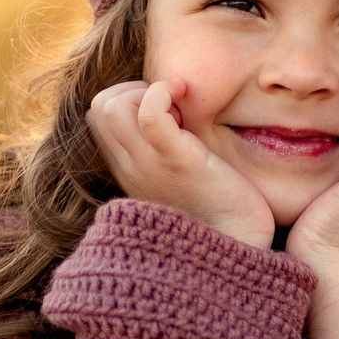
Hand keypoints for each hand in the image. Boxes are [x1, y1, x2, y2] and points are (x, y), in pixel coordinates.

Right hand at [87, 78, 274, 247]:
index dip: (130, 99)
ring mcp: (149, 165)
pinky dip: (162, 93)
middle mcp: (130, 168)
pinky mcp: (178, 162)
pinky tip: (185, 97)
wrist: (239, 248)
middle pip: (99, 106)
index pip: (99, 118)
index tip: (169, 113)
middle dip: (135, 90)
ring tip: (181, 110)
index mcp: (129, 170)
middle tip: (175, 109)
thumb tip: (176, 113)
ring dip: (147, 91)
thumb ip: (168, 150)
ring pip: (110, 105)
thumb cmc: (222, 211)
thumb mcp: (183, 176)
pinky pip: (148, 114)